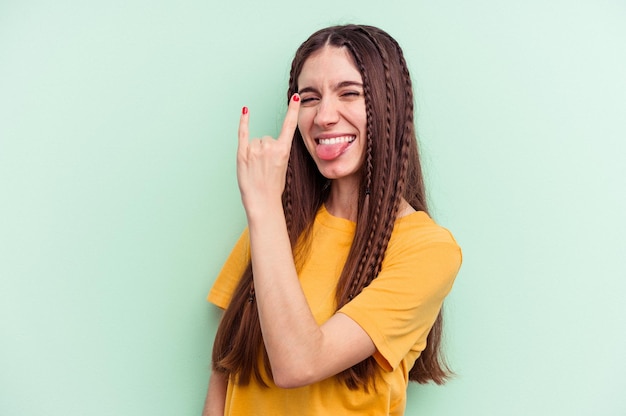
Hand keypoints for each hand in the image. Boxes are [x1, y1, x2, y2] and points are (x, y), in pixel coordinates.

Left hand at [236, 94, 300, 216]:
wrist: (262, 201)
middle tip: (265, 168)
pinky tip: (246, 111)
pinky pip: (243, 133)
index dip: (293, 110)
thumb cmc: (273, 187)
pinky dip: (244, 122)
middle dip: (265, 151)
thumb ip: (278, 152)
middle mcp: (270, 146)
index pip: (289, 126)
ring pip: (256, 141)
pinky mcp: (242, 153)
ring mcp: (255, 149)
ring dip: (255, 152)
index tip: (296, 97)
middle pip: (267, 138)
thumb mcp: (283, 168)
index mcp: (283, 150)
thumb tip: (269, 143)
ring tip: (256, 168)